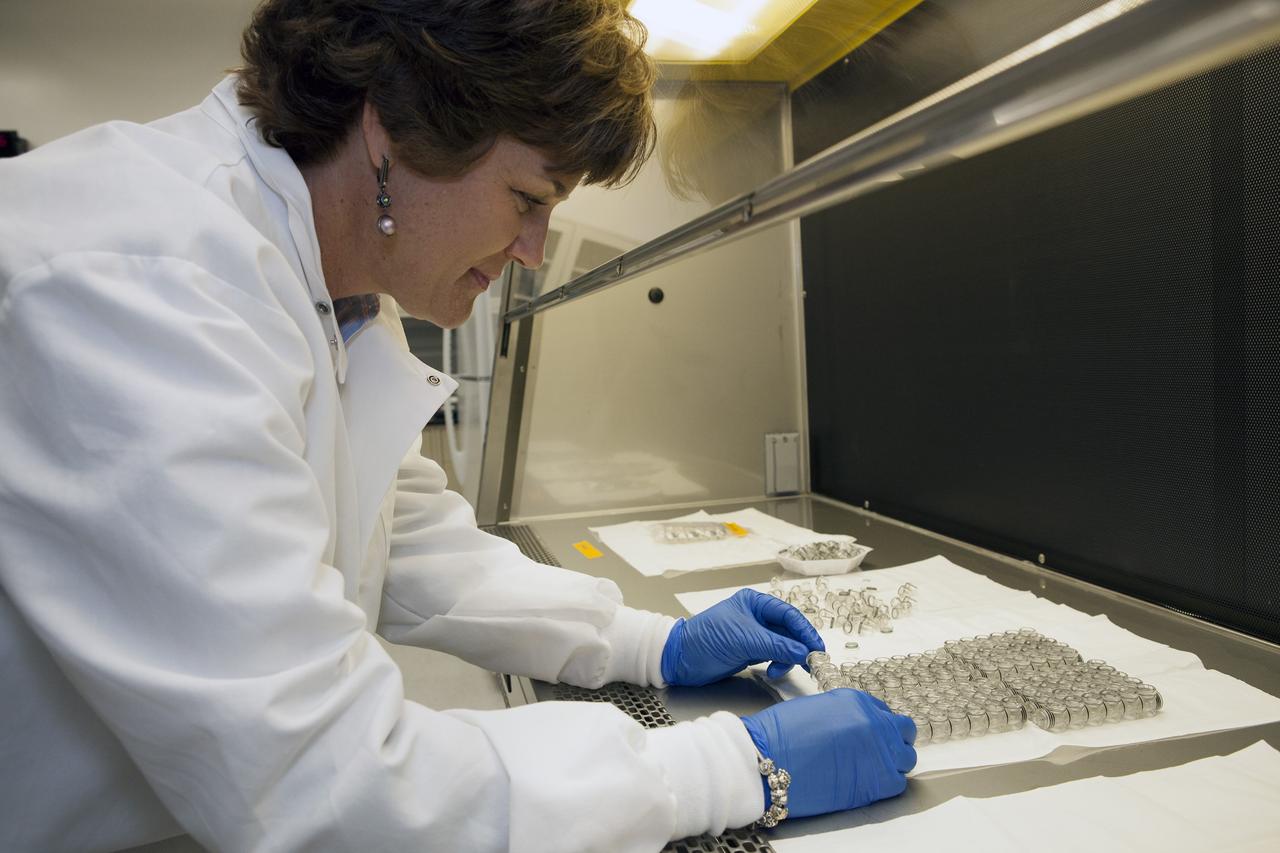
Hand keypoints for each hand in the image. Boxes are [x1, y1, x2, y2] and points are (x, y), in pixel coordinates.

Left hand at [660, 589, 823, 686]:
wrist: (680, 659)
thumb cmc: (705, 639)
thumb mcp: (744, 639)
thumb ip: (776, 645)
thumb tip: (803, 652)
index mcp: (755, 603)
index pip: (789, 615)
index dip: (805, 631)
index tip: (817, 648)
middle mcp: (757, 617)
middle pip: (789, 631)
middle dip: (800, 647)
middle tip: (811, 662)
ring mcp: (754, 635)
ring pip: (784, 645)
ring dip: (787, 658)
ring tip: (780, 670)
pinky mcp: (750, 652)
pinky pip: (774, 656)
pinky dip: (778, 664)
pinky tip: (773, 671)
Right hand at [741, 689, 915, 818]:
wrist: (766, 761)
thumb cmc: (779, 734)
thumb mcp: (816, 708)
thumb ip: (843, 713)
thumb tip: (852, 727)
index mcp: (857, 701)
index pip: (884, 712)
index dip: (878, 725)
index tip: (870, 734)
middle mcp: (874, 723)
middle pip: (903, 732)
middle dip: (894, 740)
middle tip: (878, 751)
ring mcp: (878, 752)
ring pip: (905, 758)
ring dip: (893, 762)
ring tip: (870, 769)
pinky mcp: (875, 783)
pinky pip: (896, 783)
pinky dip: (887, 783)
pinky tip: (868, 783)